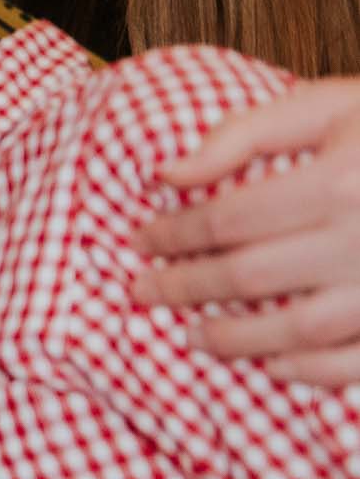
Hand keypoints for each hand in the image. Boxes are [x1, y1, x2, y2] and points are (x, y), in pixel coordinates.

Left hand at [132, 77, 359, 384]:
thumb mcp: (328, 107)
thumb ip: (244, 134)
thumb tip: (166, 174)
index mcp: (337, 183)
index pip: (227, 220)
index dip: (173, 234)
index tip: (140, 240)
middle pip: (250, 276)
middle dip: (185, 287)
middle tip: (142, 290)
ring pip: (298, 330)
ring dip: (237, 339)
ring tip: (192, 337)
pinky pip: (356, 362)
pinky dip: (312, 371)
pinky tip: (274, 365)